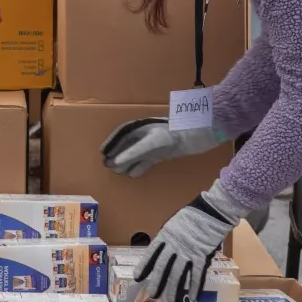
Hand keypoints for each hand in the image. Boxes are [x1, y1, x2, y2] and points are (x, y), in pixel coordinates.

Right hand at [101, 118, 227, 177]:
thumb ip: (135, 152)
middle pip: (128, 145)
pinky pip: (147, 160)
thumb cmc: (175, 133)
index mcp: (142, 127)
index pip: (122, 133)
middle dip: (117, 155)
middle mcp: (146, 134)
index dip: (112, 142)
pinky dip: (139, 167)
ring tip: (117, 172)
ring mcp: (155, 144)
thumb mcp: (152, 142)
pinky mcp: (163, 153)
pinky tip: (133, 174)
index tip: (102, 152)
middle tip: (107, 166)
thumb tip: (116, 161)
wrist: (198, 134)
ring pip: (136, 154)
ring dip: (127, 163)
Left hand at [136, 180, 249, 301]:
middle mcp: (174, 245)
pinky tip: (192, 297)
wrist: (211, 211)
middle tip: (152, 294)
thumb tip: (163, 249)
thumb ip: (168, 237)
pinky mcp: (201, 255)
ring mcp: (187, 251)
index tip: (137, 277)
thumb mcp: (174, 222)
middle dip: (157, 281)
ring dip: (174, 289)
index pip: (151, 253)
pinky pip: (196, 274)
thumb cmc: (193, 214)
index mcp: (165, 235)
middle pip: (162, 266)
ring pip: (178, 274)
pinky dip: (194, 286)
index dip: (144, 266)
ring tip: (171, 301)